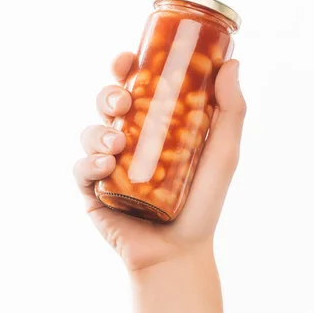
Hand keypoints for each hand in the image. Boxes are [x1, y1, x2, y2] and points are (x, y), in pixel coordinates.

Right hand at [74, 52, 245, 272]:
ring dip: (98, 131)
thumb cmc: (203, 206)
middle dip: (107, 95)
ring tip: (115, 143)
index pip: (134, 89)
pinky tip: (103, 167)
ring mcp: (107, 167)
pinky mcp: (92, 192)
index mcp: (154, 128)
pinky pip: (80, 170)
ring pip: (89, 134)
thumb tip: (232, 62)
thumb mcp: (222, 155)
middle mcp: (128, 143)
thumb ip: (230, 112)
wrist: (179, 252)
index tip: (127, 59)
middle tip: (123, 102)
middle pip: (106, 106)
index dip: (124, 69)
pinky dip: (88, 164)